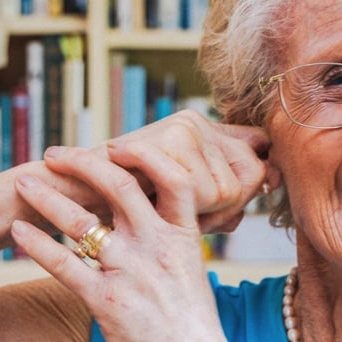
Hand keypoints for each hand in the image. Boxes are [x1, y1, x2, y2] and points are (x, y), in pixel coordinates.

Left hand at [10, 145, 231, 341]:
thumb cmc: (194, 335)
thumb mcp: (194, 277)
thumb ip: (174, 245)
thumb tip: (157, 223)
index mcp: (184, 239)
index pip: (172, 177)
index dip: (142, 154)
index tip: (115, 146)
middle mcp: (158, 248)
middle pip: (118, 185)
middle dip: (81, 163)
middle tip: (53, 156)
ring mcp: (132, 274)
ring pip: (81, 220)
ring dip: (46, 197)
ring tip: (21, 183)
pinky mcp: (107, 304)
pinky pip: (64, 264)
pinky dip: (36, 243)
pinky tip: (16, 231)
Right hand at [98, 110, 269, 232]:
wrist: (67, 198)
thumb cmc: (124, 208)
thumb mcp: (179, 199)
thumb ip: (222, 190)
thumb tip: (274, 178)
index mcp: (201, 131)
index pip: (256, 153)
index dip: (258, 180)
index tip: (245, 201)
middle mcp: (195, 123)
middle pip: (250, 175)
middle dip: (229, 207)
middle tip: (194, 217)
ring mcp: (184, 129)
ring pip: (227, 189)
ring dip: (204, 214)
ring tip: (167, 210)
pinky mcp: (171, 139)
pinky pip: (201, 190)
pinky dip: (187, 211)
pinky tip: (162, 207)